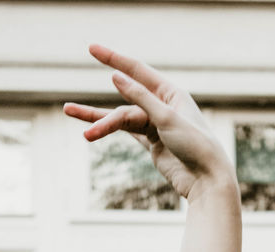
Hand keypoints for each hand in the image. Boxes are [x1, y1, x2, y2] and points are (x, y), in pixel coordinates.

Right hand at [63, 44, 237, 202]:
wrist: (207, 181)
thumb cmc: (195, 146)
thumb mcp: (166, 119)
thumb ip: (140, 98)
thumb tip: (115, 76)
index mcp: (171, 93)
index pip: (137, 70)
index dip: (114, 59)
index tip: (92, 48)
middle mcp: (162, 106)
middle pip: (125, 103)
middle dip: (98, 112)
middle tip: (67, 109)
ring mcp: (156, 125)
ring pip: (122, 121)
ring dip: (100, 126)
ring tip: (76, 134)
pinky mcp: (153, 143)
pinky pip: (126, 133)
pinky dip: (109, 132)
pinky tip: (91, 130)